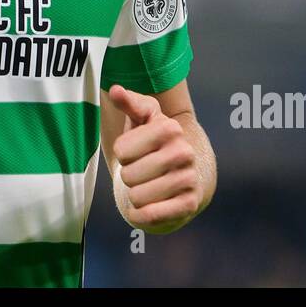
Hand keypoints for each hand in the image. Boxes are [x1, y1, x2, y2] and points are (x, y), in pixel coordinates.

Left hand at [108, 84, 206, 232]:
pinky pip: (150, 216)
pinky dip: (139, 215)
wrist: (180, 172)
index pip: (121, 150)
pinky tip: (144, 208)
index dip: (123, 153)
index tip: (135, 150)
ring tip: (147, 185)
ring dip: (135, 195)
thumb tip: (115, 90)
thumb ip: (128, 103)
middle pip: (129, 175)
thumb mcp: (141, 118)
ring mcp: (189, 179)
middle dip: (129, 175)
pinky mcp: (190, 204)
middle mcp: (184, 152)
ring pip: (138, 197)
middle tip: (141, 171)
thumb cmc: (152, 142)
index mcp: (170, 128)